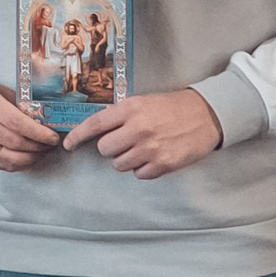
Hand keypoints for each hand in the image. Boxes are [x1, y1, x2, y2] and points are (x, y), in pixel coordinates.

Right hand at [0, 72, 60, 170]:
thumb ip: (18, 104)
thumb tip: (44, 119)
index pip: (17, 123)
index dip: (39, 133)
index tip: (54, 136)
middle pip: (15, 143)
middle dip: (39, 146)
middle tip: (52, 143)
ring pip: (9, 159)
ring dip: (31, 158)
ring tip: (42, 151)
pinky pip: (0, 165)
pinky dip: (18, 164)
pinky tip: (28, 158)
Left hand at [61, 90, 222, 178]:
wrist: (207, 115)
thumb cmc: (173, 107)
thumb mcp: (144, 102)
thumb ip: (120, 114)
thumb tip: (98, 127)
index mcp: (131, 109)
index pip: (95, 124)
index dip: (77, 136)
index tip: (68, 144)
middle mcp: (138, 129)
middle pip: (105, 149)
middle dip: (110, 148)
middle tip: (124, 141)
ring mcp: (150, 148)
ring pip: (120, 165)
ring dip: (127, 159)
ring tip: (143, 148)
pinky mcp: (163, 164)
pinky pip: (139, 174)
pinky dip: (143, 168)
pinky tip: (154, 156)